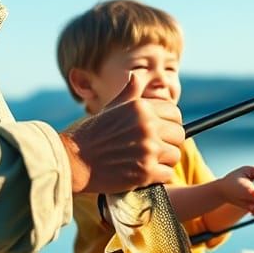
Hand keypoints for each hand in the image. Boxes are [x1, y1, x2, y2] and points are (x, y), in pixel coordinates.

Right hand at [60, 72, 183, 194]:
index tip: (159, 133)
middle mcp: (147, 126)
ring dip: (163, 161)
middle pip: (179, 135)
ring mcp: (148, 150)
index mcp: (140, 108)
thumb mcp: (110, 108)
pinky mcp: (145, 172)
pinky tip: (142, 173)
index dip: (169, 125)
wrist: (74, 160)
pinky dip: (158, 176)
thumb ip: (129, 93)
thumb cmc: (91, 134)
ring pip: (175, 155)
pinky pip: (167, 174)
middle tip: (153, 150)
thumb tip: (136, 76)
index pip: (175, 114)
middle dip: (168, 143)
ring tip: (146, 161)